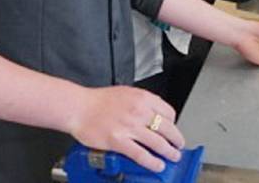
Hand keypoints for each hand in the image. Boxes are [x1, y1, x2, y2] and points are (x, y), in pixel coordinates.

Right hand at [68, 86, 184, 172]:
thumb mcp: (127, 93)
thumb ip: (142, 102)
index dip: (173, 123)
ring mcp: (130, 127)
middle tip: (179, 145)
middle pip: (167, 128)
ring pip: (158, 142)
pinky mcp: (119, 141)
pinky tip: (157, 165)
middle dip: (176, 139)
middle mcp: (140, 111)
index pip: (168, 112)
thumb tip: (153, 113)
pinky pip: (141, 154)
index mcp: (143, 98)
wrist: (79, 107)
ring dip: (169, 152)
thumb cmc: (99, 100)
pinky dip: (152, 162)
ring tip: (173, 157)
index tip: (173, 128)